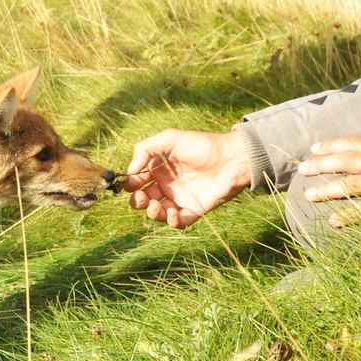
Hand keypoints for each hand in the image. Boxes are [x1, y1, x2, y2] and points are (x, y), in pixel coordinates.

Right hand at [123, 129, 252, 228]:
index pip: (137, 181)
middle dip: (137, 201)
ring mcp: (179, 199)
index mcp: (158, 169)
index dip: (130, 184)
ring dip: (152, 213)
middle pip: (143, 200)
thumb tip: (130, 171)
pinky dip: (171, 221)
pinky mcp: (194, 210)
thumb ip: (145, 149)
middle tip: (142, 197)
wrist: (231, 158)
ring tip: (156, 206)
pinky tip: (172, 212)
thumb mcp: (169, 139)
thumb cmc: (201, 145)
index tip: (129, 183)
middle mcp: (166, 185)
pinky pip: (178, 222)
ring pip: (157, 213)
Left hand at [298, 137, 360, 226]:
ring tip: (309, 195)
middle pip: (350, 160)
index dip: (335, 144)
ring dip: (329, 189)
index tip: (315, 146)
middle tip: (302, 168)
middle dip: (323, 163)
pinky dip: (350, 215)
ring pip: (354, 184)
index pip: (360, 143)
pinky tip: (335, 222)